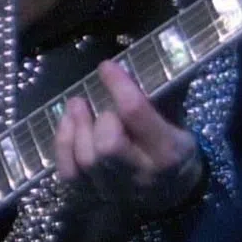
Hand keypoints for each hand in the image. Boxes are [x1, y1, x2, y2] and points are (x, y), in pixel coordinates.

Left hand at [54, 61, 202, 216]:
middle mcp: (141, 174)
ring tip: (76, 105)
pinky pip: (68, 171)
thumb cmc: (173, 144)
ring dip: (76, 127)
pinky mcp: (93, 194)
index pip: (135, 114)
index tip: (106, 67)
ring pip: (86, 160)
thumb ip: (166, 90)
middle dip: (100, 119)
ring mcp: (115, 189)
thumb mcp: (178, 118)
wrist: (174, 194)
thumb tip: (164, 47)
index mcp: (168, 150)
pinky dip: (63, 144)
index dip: (118, 85)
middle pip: (108, 147)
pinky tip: (69, 124)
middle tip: (97, 104)